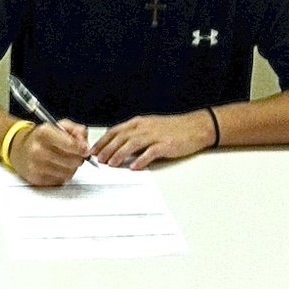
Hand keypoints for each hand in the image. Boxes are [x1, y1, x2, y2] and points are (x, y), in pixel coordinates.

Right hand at [9, 119, 89, 186]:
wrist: (18, 149)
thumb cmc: (40, 138)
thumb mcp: (57, 126)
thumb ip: (75, 130)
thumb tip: (85, 143)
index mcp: (44, 133)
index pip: (70, 144)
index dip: (82, 148)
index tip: (85, 149)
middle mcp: (38, 149)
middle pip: (72, 160)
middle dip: (78, 158)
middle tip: (76, 154)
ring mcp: (36, 166)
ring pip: (69, 173)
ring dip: (71, 168)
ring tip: (65, 160)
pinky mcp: (36, 179)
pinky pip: (61, 180)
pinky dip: (63, 175)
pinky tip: (57, 167)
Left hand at [92, 110, 215, 169]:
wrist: (194, 127)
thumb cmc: (172, 128)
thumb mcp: (150, 126)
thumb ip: (134, 134)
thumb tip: (118, 144)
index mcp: (139, 122)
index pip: (115, 130)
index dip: (103, 140)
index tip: (93, 150)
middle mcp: (144, 127)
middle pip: (121, 137)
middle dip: (107, 148)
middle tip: (98, 159)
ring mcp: (155, 135)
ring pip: (132, 144)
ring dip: (119, 154)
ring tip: (111, 164)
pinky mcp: (165, 145)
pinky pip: (150, 153)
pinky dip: (141, 160)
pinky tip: (134, 167)